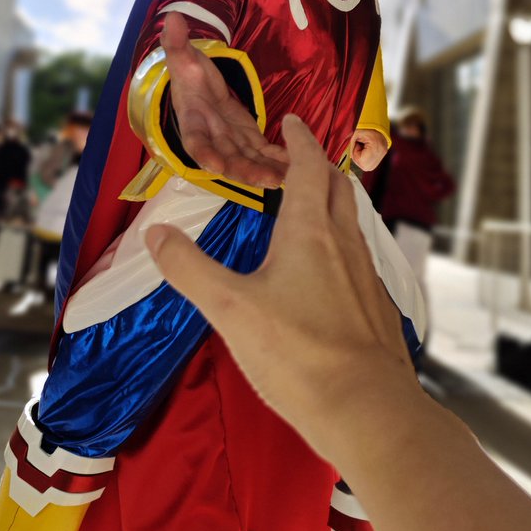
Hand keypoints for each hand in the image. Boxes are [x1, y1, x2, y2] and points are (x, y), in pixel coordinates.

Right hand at [146, 114, 413, 465]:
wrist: (368, 409)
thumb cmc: (298, 354)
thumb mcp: (230, 309)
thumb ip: (190, 269)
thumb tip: (155, 234)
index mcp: (311, 230)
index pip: (308, 166)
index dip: (299, 139)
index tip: (290, 121)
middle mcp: (344, 243)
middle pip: (337, 186)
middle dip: (317, 165)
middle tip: (295, 159)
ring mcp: (366, 275)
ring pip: (350, 221)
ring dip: (331, 202)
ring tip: (307, 207)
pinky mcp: (376, 306)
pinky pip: (358, 255)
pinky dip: (339, 241)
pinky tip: (325, 269)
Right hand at [162, 11, 288, 189]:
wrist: (198, 90)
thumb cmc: (188, 76)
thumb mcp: (182, 59)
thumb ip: (177, 43)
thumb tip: (171, 17)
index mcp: (193, 120)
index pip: (195, 140)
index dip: (204, 153)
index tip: (214, 165)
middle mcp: (212, 138)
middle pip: (227, 158)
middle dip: (244, 170)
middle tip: (264, 180)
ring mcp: (232, 143)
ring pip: (248, 161)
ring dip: (265, 171)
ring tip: (285, 178)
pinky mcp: (249, 142)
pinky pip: (264, 154)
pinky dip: (278, 160)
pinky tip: (297, 164)